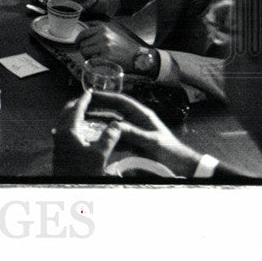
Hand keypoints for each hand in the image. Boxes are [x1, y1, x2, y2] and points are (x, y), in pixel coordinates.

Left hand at [52, 91, 121, 176]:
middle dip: (76, 104)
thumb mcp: (99, 156)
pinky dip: (72, 124)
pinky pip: (64, 129)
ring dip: (74, 114)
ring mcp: (58, 142)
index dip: (84, 99)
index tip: (90, 92)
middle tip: (87, 100)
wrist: (68, 189)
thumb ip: (109, 138)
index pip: (76, 109)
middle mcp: (60, 134)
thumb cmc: (81, 173)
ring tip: (85, 112)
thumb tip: (116, 124)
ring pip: (64, 121)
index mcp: (68, 131)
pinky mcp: (59, 150)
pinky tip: (81, 130)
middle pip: (66, 112)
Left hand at [77, 24, 141, 71]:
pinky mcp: (106, 56)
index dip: (79, 41)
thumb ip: (97, 27)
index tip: (79, 45)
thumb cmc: (123, 45)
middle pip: (82, 44)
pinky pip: (91, 60)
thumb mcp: (111, 30)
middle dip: (84, 51)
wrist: (137, 56)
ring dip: (86, 57)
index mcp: (103, 28)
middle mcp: (103, 35)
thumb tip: (83, 24)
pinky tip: (99, 63)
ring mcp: (104, 45)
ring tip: (94, 59)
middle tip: (89, 55)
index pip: (83, 33)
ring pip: (84, 52)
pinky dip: (93, 63)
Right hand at [83, 92, 202, 176]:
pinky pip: (115, 137)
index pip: (121, 101)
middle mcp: (136, 120)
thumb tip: (114, 125)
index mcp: (142, 115)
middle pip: (113, 110)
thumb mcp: (151, 141)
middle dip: (98, 107)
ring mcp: (134, 131)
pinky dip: (105, 136)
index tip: (90, 95)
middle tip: (82, 106)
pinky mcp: (132, 142)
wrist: (180, 165)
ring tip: (83, 121)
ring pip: (112, 123)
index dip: (105, 97)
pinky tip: (95, 138)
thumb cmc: (170, 151)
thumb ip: (134, 132)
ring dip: (98, 122)